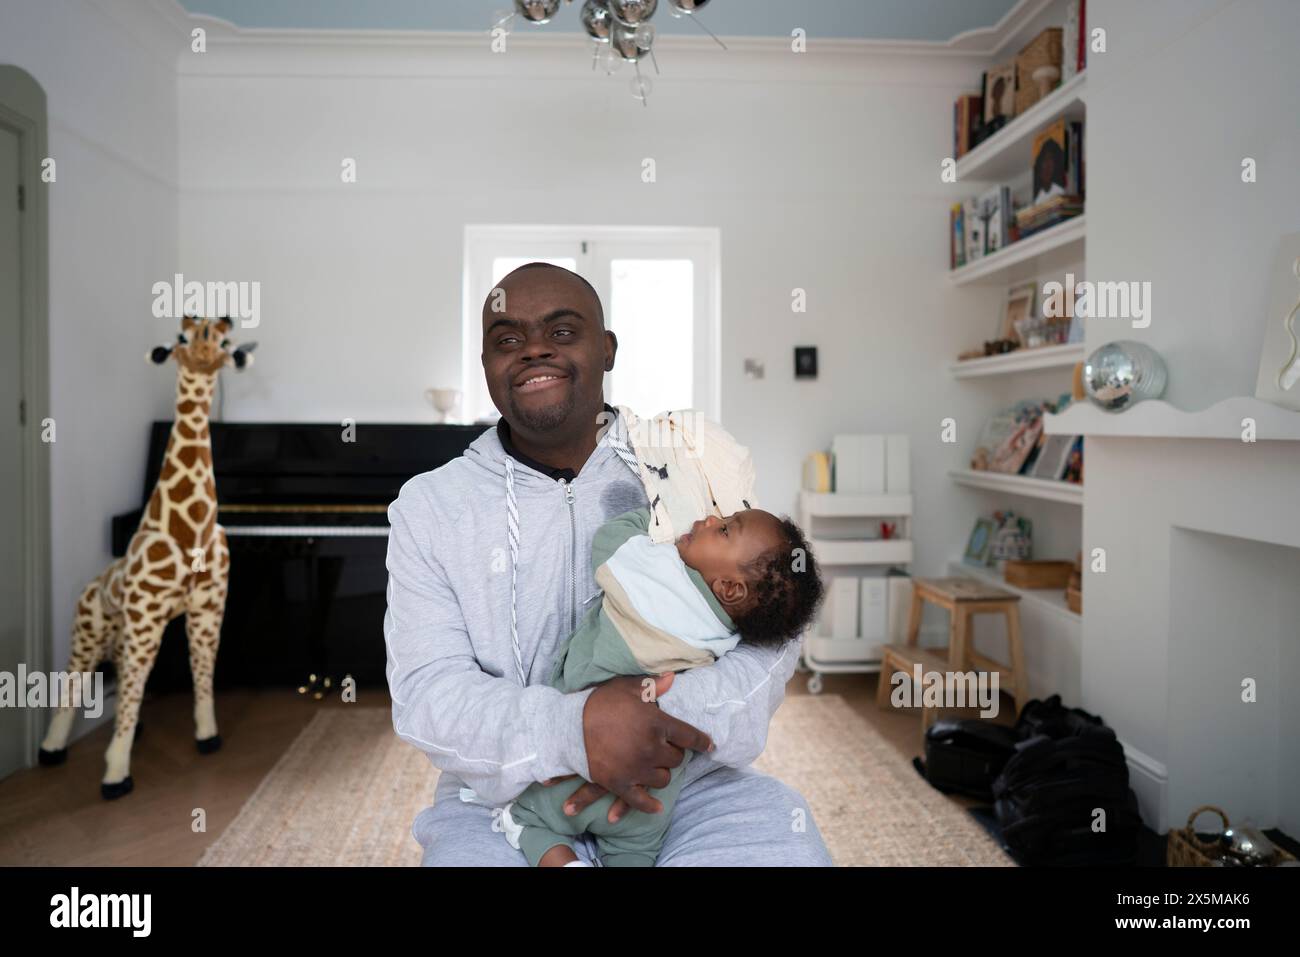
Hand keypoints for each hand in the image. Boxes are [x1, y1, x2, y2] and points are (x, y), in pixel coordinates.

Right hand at [577, 673, 712, 822]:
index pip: (689, 736)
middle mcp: (651, 748)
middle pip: (676, 759)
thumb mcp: (627, 688)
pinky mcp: (619, 783)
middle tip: (664, 747)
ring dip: (661, 772)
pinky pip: (641, 800)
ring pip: (663, 779)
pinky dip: (649, 805)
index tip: (710, 745)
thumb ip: (652, 686)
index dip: (703, 741)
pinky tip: (657, 807)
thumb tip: (673, 677)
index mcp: (657, 723)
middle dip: (673, 753)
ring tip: (654, 765)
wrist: (568, 726)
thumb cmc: (600, 703)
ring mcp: (636, 768)